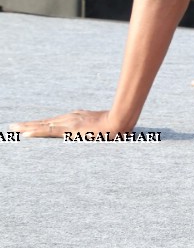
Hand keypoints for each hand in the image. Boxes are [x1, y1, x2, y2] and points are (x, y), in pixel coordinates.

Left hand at [13, 109, 127, 138]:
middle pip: (45, 122)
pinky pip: (50, 132)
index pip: (53, 122)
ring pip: (44, 125)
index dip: (39, 124)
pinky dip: (37, 133)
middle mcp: (70, 118)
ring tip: (13, 128)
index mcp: (76, 117)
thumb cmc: (116, 126)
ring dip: (27, 127)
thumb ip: (97, 129)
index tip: (28, 126)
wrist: (121, 120)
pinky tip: (26, 135)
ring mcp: (70, 123)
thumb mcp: (103, 126)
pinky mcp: (71, 130)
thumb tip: (98, 133)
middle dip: (28, 124)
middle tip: (12, 126)